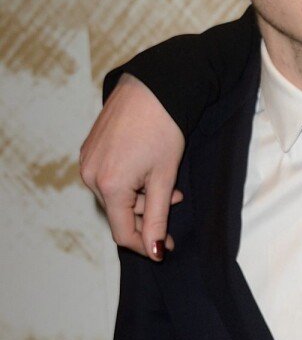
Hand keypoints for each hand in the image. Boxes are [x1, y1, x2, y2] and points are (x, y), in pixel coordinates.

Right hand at [80, 74, 184, 257]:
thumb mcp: (164, 179)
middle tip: (176, 200)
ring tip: (167, 183)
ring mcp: (87, 161)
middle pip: (119, 214)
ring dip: (141, 197)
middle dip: (148, 215)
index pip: (123, 233)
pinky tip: (148, 170)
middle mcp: (90, 175)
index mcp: (109, 186)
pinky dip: (130, 182)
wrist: (151, 88)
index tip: (166, 247)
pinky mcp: (89, 150)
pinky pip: (108, 178)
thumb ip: (158, 218)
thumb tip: (154, 252)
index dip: (147, 245)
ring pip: (115, 197)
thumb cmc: (162, 129)